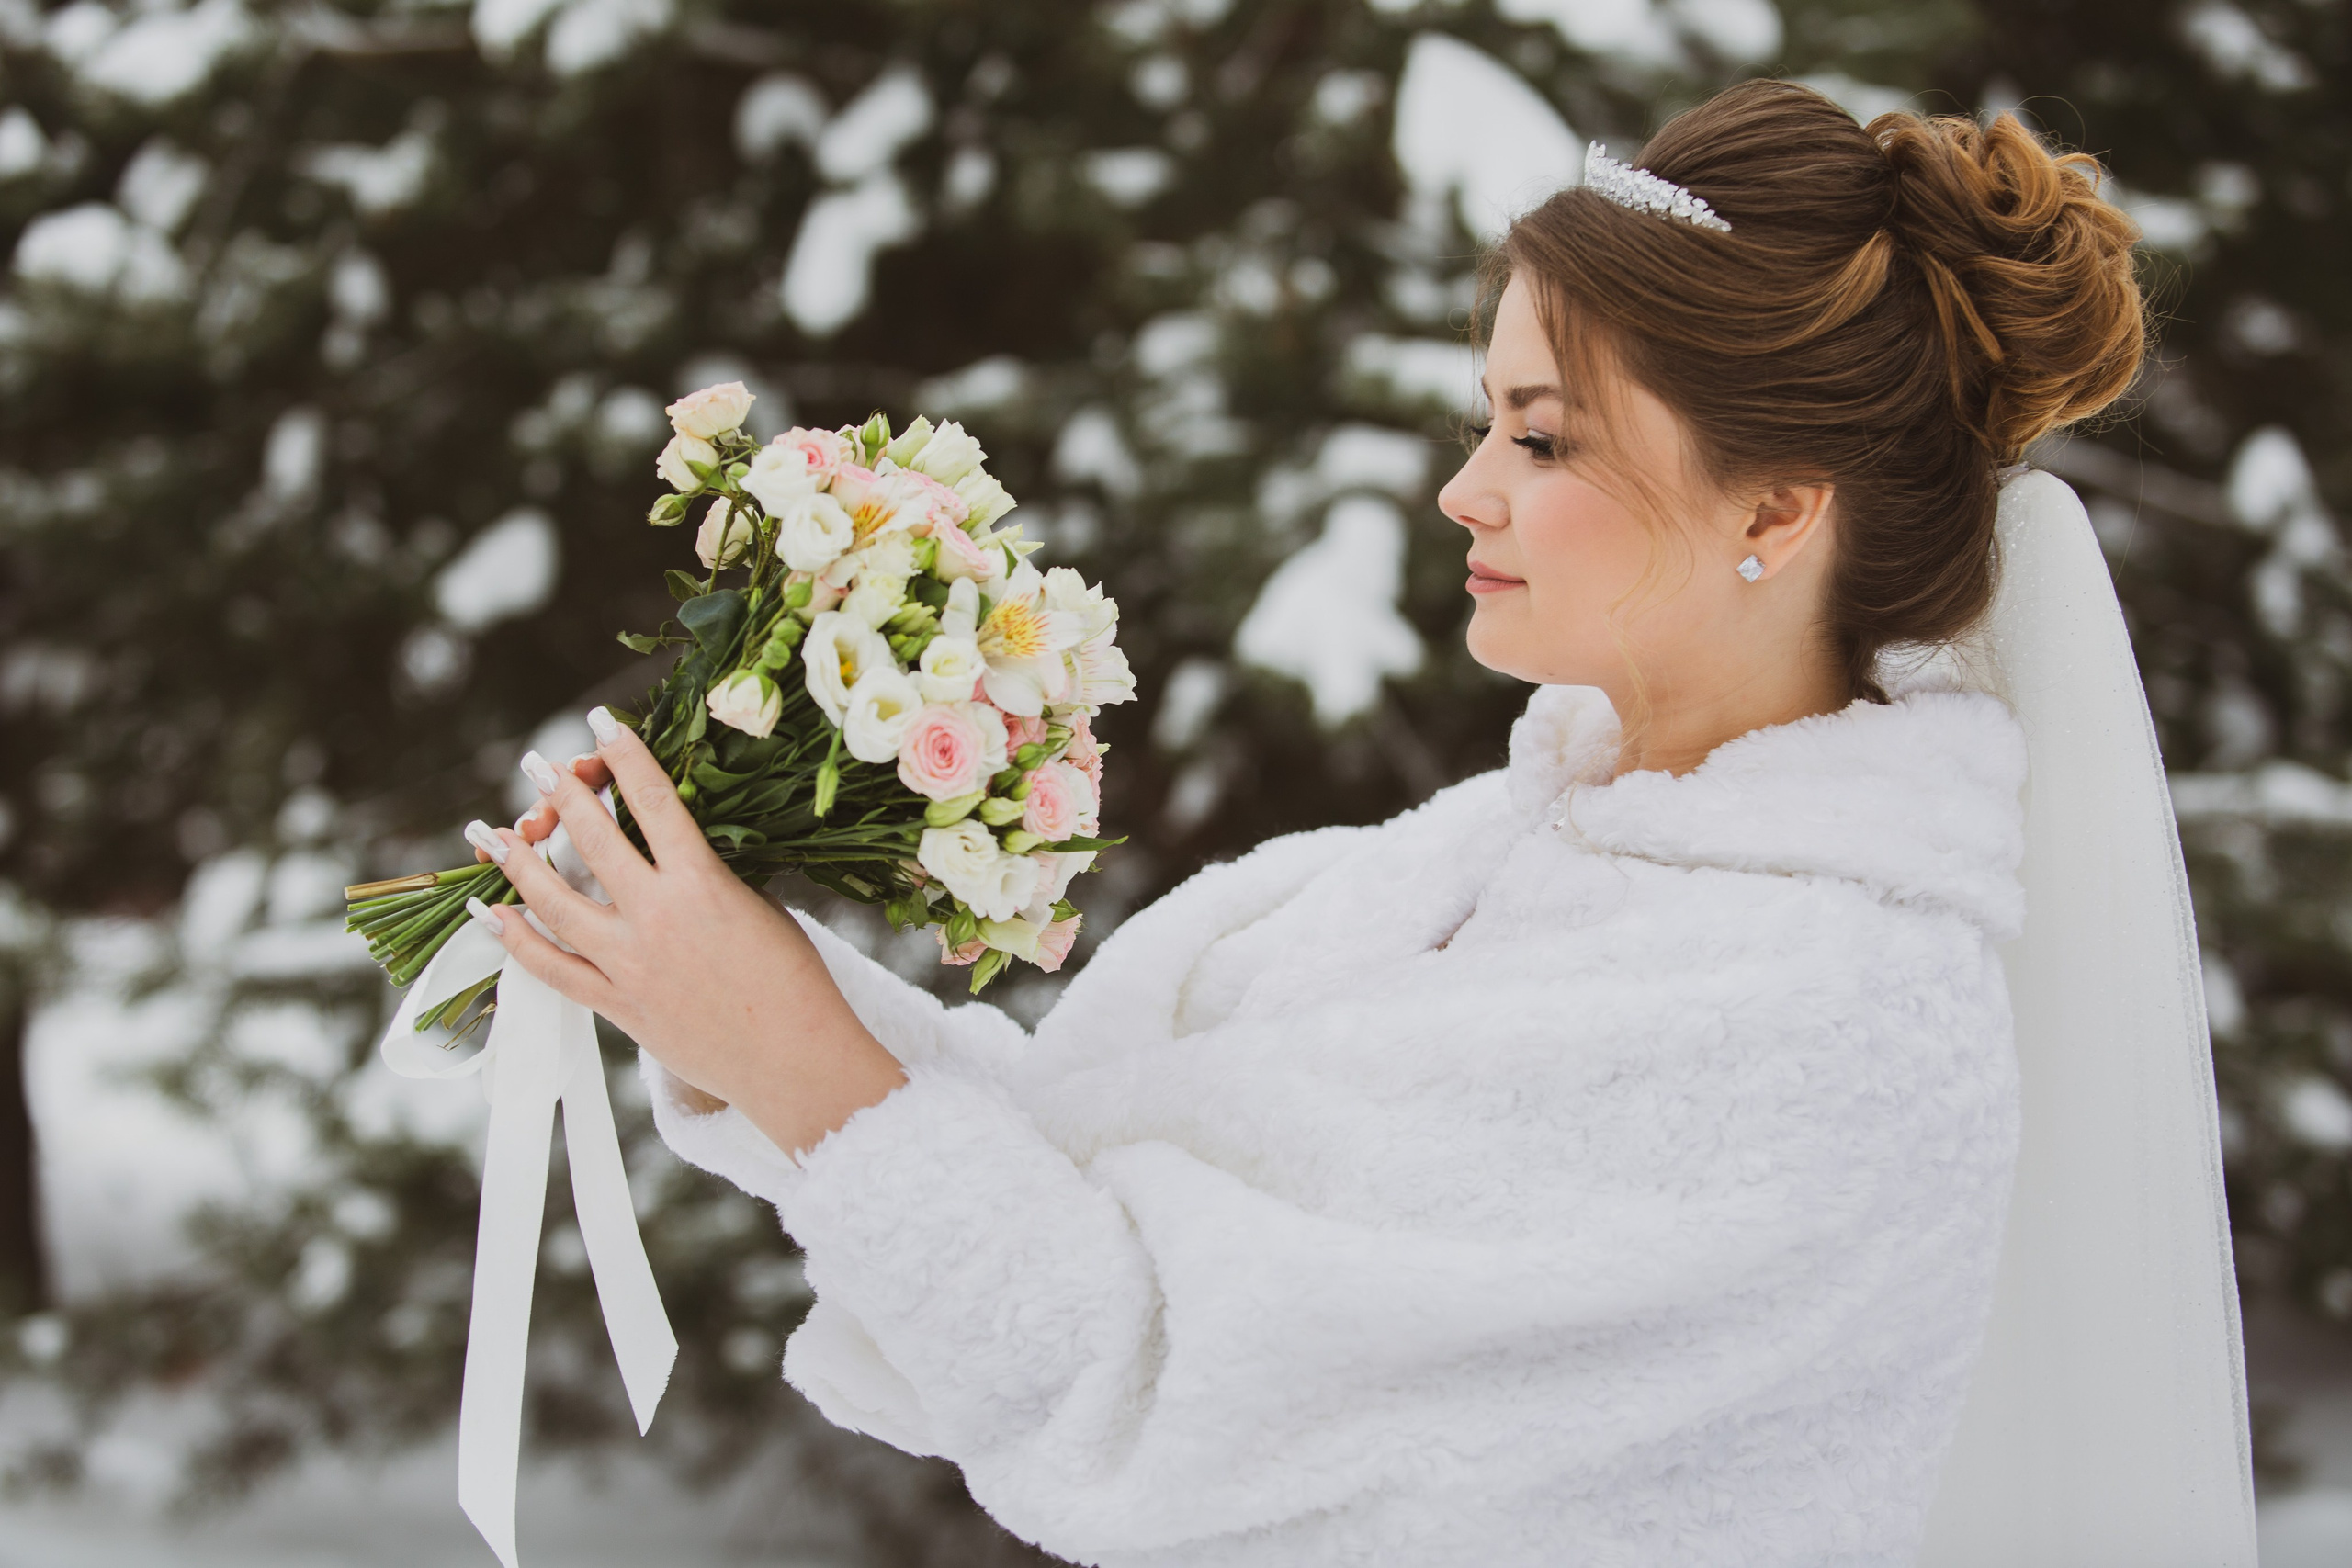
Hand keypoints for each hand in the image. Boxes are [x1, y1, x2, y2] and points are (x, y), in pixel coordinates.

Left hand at [466, 709, 906, 1158]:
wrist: (793, 1059)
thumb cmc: (793, 981)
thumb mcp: (758, 906)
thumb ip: (706, 876)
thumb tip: (665, 850)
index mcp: (703, 884)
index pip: (654, 802)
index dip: (625, 756)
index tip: (601, 723)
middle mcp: (657, 919)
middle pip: (593, 841)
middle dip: (561, 794)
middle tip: (537, 764)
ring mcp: (629, 965)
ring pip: (553, 902)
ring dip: (517, 861)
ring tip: (491, 831)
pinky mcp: (615, 1005)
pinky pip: (549, 968)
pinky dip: (514, 939)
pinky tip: (490, 911)